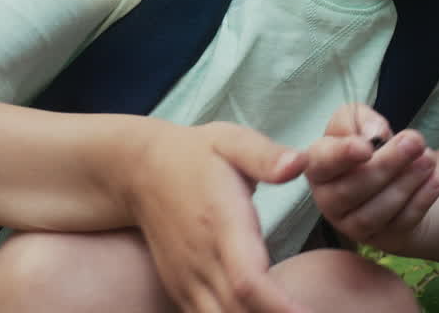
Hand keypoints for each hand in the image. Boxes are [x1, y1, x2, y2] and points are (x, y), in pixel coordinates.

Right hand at [124, 120, 310, 312]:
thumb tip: (299, 163)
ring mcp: (187, 279)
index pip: (248, 281)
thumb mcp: (232, 141)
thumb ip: (266, 155)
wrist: (139, 171)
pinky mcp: (180, 288)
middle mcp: (201, 261)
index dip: (279, 307)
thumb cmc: (196, 155)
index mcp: (222, 225)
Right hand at [305, 104, 438, 248]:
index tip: (365, 147)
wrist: (395, 178)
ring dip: (405, 184)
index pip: (320, 163)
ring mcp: (353, 224)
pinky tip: (436, 179)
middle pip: (350, 190)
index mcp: (319, 168)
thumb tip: (374, 134)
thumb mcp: (361, 122)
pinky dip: (421, 201)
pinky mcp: (382, 237)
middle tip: (414, 141)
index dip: (341, 156)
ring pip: (374, 213)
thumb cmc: (372, 146)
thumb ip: (360, 120)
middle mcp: (329, 199)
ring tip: (429, 159)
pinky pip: (400, 223)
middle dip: (386, 165)